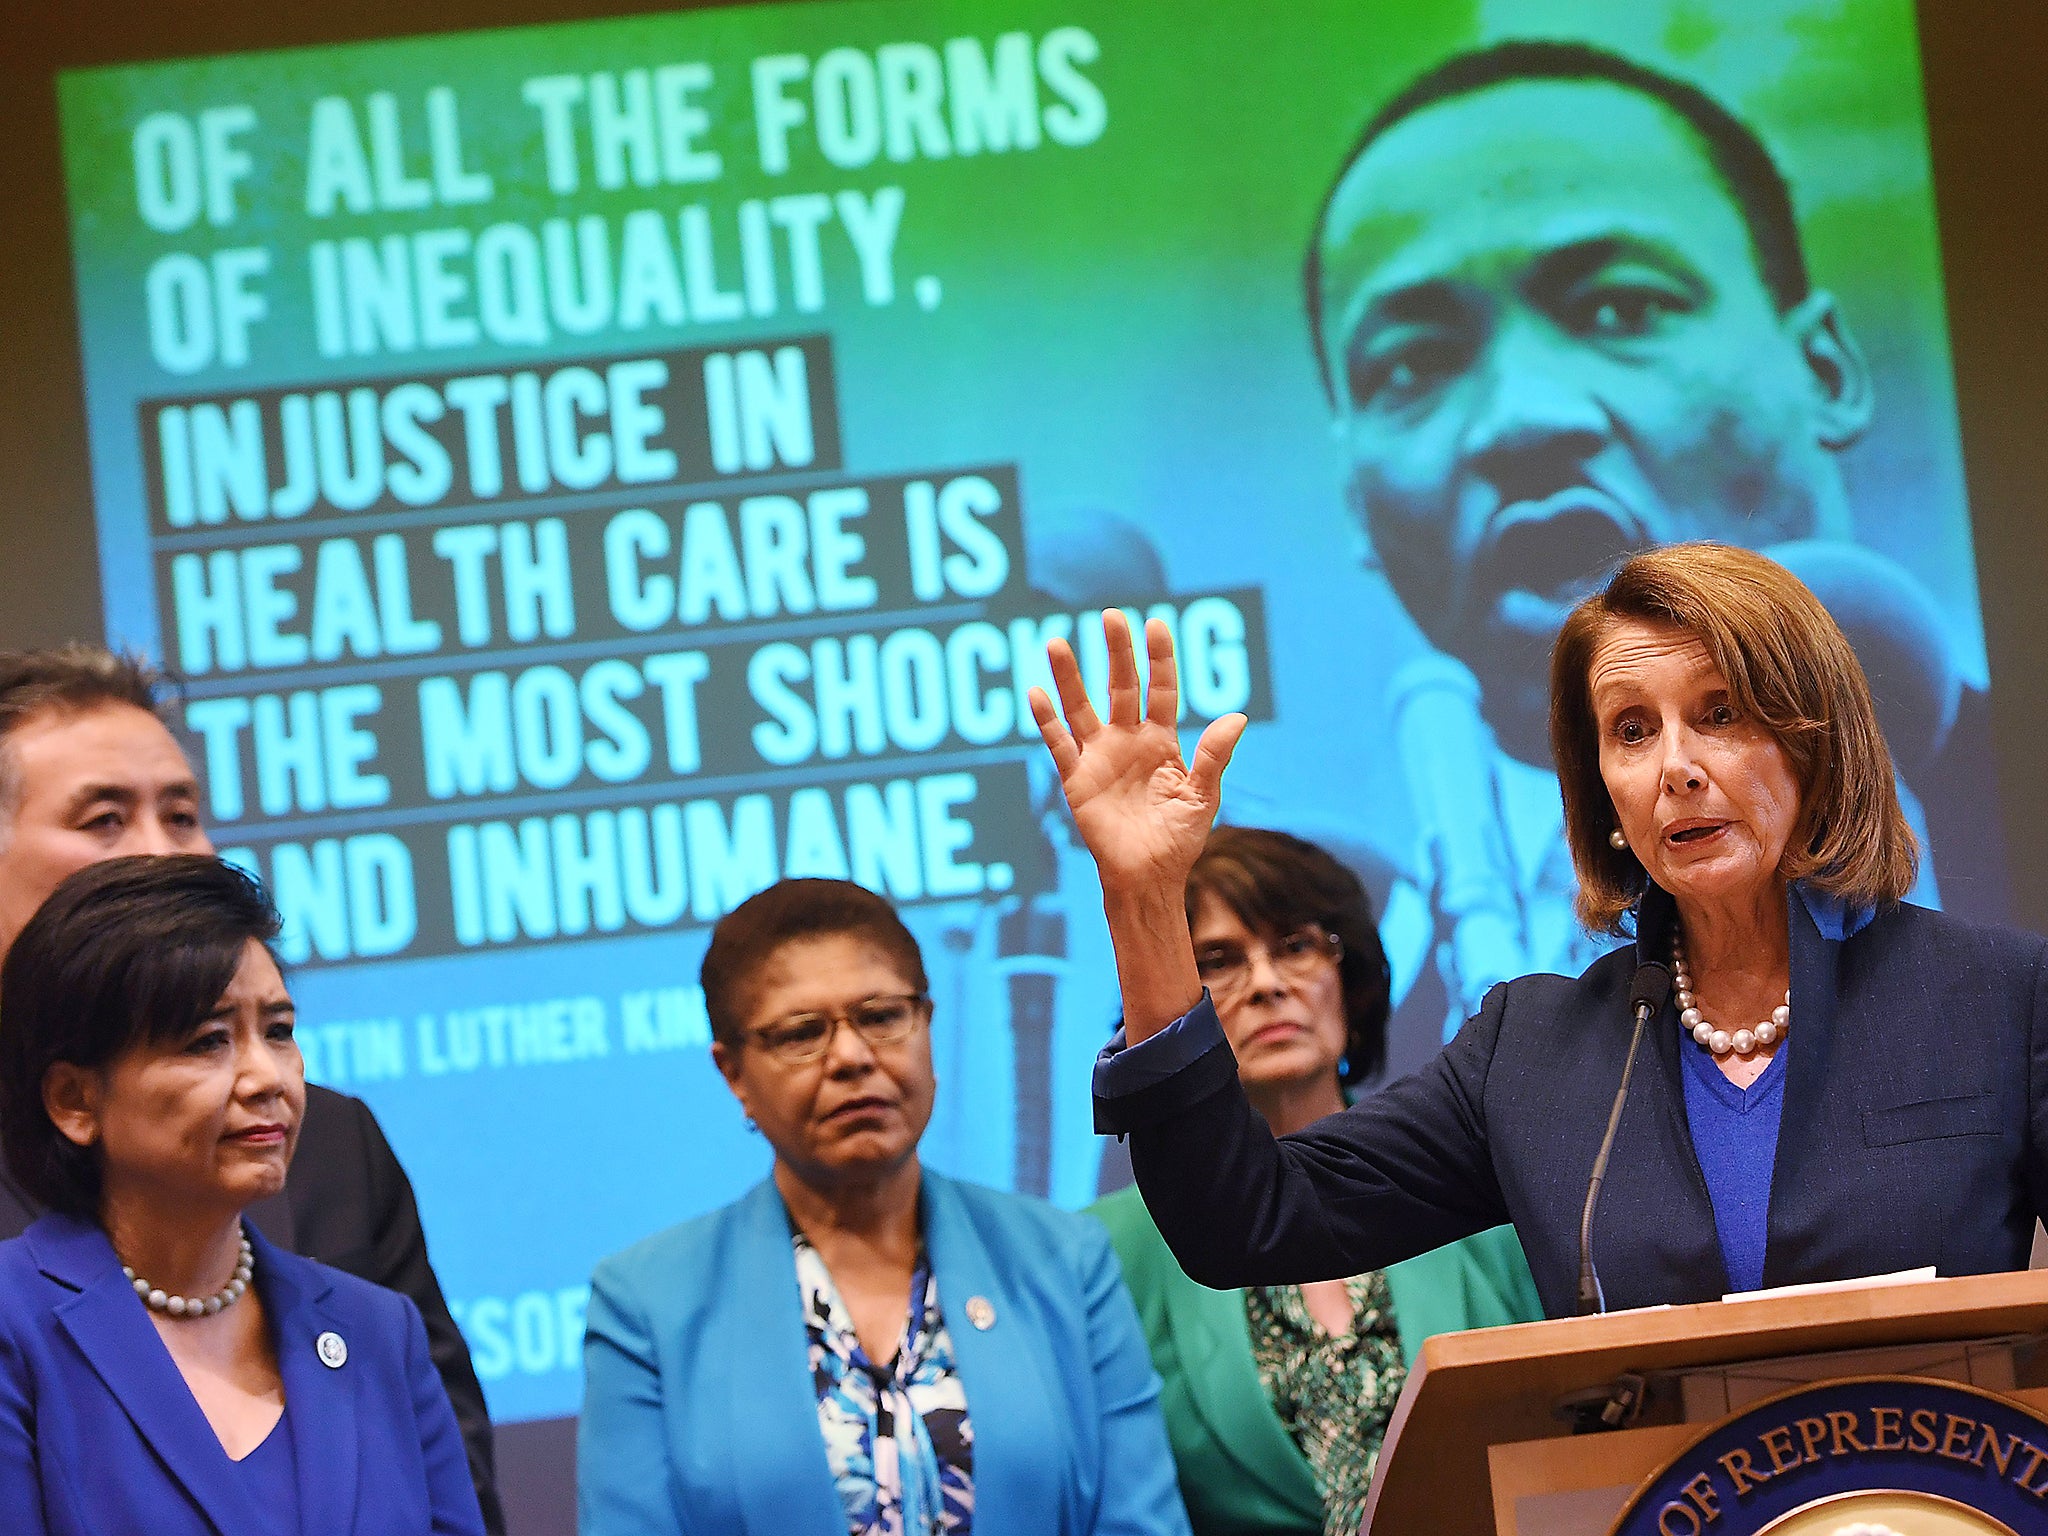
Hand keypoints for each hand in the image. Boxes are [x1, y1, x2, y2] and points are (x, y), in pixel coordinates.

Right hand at [1028, 610, 1247, 902]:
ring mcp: (1100, 758)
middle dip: (1117, 652)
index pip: (1161, 690)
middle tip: (1111, 615)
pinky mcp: (1077, 779)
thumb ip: (1215, 756)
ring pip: (1082, 708)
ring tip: (1056, 642)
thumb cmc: (1179, 841)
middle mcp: (1129, 742)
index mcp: (1163, 743)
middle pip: (1121, 687)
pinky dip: (1046, 720)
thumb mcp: (1203, 797)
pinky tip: (1036, 693)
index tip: (1156, 624)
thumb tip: (1239, 715)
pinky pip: (1059, 744)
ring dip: (1069, 677)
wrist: (1148, 878)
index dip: (1159, 659)